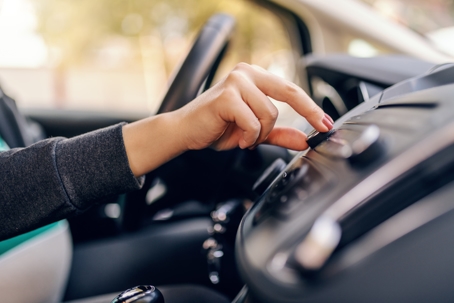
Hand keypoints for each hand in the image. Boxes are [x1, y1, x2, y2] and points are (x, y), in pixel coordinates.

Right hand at [123, 63, 332, 176]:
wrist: (186, 132)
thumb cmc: (216, 127)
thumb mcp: (254, 133)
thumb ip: (279, 134)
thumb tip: (305, 140)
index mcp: (254, 77)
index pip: (290, 89)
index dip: (311, 107)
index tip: (326, 123)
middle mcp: (246, 73)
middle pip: (289, 92)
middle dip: (309, 112)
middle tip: (321, 128)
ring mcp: (236, 82)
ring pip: (270, 114)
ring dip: (261, 134)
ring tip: (245, 137)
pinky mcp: (227, 96)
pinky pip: (253, 122)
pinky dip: (249, 137)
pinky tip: (238, 138)